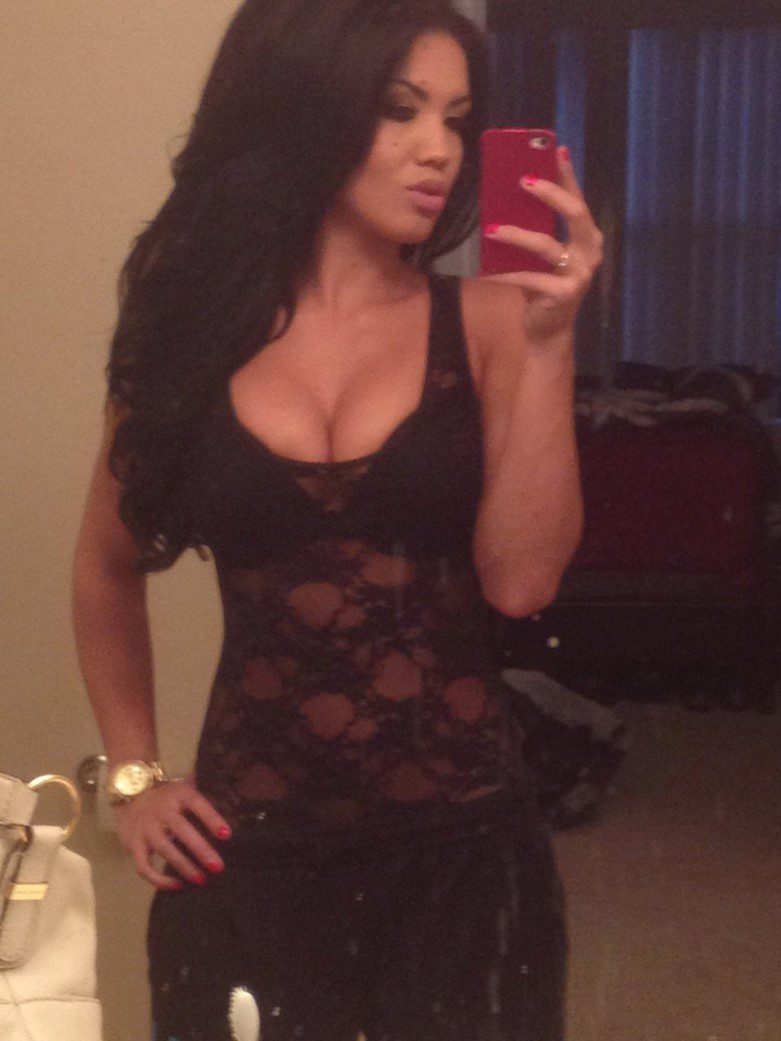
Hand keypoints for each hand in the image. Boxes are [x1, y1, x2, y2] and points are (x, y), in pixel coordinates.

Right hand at [114, 778, 231, 890]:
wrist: (132, 796)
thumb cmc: (169, 798)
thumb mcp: (186, 791)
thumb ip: (205, 801)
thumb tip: (236, 814)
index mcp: (179, 794)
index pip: (197, 803)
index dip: (211, 818)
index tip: (227, 835)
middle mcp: (161, 810)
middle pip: (181, 830)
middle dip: (200, 849)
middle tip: (218, 867)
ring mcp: (146, 828)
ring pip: (165, 849)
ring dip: (184, 866)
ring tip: (202, 880)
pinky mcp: (134, 845)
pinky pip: (144, 866)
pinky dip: (159, 879)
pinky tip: (177, 886)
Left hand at [482, 146, 602, 344]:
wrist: (549, 329)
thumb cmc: (542, 285)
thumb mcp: (541, 255)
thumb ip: (536, 230)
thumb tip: (508, 198)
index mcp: (586, 237)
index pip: (578, 199)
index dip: (568, 175)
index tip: (556, 150)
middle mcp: (589, 251)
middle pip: (575, 213)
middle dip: (550, 193)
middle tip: (523, 181)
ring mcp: (579, 274)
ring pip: (546, 246)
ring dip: (515, 235)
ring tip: (490, 229)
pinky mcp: (563, 294)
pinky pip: (529, 278)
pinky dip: (504, 274)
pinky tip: (484, 272)